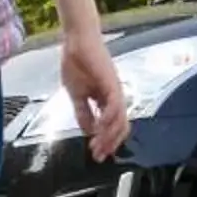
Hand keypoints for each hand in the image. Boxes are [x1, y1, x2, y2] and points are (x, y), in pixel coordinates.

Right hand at [61, 30, 131, 161]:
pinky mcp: (112, 84)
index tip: (95, 153)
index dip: (105, 142)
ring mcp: (115, 91)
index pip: (111, 126)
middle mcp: (114, 98)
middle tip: (99, 156)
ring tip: (99, 146)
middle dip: (109, 144)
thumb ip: (83, 112)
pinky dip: (109, 120)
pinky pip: (115, 106)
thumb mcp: (76, 94)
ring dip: (110, 136)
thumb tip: (87, 131)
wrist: (76, 41)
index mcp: (105, 100)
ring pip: (120, 120)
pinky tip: (100, 128)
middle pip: (120, 127)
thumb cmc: (76, 62)